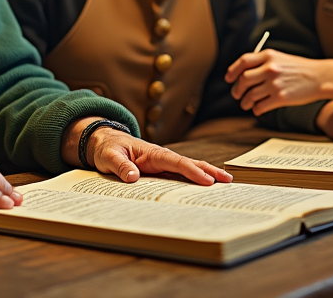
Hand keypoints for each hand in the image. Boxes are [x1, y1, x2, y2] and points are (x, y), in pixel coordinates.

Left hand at [80, 123, 231, 185]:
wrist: (105, 142)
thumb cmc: (107, 148)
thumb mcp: (109, 157)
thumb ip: (120, 166)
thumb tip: (133, 177)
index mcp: (152, 152)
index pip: (176, 162)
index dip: (192, 171)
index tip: (207, 180)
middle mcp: (161, 157)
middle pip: (189, 164)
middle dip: (208, 171)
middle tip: (228, 181)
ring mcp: (162, 164)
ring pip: (188, 169)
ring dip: (206, 175)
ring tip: (225, 184)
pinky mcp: (160, 171)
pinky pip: (180, 176)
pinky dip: (194, 180)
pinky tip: (205, 189)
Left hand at [224, 49, 332, 115]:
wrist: (321, 77)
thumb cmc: (301, 69)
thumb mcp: (281, 58)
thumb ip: (263, 63)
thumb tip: (243, 74)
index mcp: (269, 55)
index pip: (243, 61)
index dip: (232, 70)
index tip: (228, 78)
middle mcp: (270, 68)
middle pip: (243, 79)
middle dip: (237, 89)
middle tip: (236, 94)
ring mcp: (275, 83)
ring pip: (250, 95)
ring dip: (245, 102)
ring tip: (245, 104)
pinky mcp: (280, 98)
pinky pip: (260, 106)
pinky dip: (256, 109)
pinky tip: (258, 109)